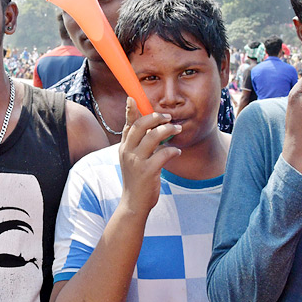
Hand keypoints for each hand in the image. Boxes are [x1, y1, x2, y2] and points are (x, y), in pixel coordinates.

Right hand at [118, 98, 181, 214]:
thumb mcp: (133, 159)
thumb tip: (151, 126)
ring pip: (153, 137)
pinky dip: (173, 151)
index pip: (127, 125)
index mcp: (124, 147)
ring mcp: (136, 162)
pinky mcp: (147, 172)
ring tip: (177, 130)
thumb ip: (139, 143)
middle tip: (168, 117)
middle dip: (155, 117)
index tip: (132, 98)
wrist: (134, 203)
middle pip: (140, 126)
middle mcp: (127, 152)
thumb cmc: (137, 179)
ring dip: (168, 130)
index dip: (130, 110)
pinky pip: (163, 154)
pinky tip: (177, 152)